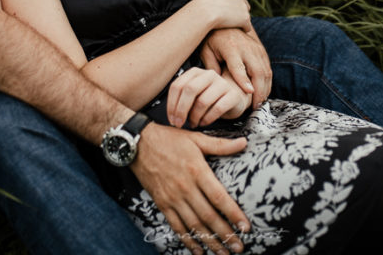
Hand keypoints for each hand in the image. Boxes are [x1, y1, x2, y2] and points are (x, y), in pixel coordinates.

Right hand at [131, 124, 249, 254]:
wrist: (137, 143)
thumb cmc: (169, 139)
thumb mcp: (196, 138)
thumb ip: (220, 144)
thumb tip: (243, 142)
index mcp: (197, 171)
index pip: (219, 198)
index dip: (233, 214)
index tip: (245, 227)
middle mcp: (185, 188)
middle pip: (208, 216)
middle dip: (225, 234)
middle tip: (238, 247)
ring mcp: (172, 198)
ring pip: (194, 225)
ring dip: (209, 241)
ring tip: (223, 253)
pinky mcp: (162, 203)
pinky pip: (176, 226)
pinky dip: (188, 240)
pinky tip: (198, 250)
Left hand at [167, 68, 251, 127]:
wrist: (234, 97)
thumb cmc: (210, 98)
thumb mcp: (194, 94)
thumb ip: (182, 98)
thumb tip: (171, 114)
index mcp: (195, 72)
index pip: (177, 86)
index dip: (171, 104)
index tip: (171, 118)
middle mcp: (209, 75)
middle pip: (189, 90)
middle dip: (181, 110)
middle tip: (179, 123)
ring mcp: (222, 83)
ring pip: (203, 101)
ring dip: (195, 116)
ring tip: (193, 123)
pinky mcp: (233, 95)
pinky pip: (217, 108)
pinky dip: (207, 119)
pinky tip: (203, 123)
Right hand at [193, 0, 251, 31]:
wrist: (204, 12)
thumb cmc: (200, 6)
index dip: (240, 0)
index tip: (235, 7)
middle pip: (246, 5)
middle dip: (241, 12)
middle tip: (233, 19)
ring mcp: (244, 7)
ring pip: (247, 17)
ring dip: (241, 22)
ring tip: (232, 27)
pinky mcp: (245, 18)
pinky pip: (247, 27)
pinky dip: (243, 29)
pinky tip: (237, 32)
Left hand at [201, 27, 271, 107]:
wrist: (227, 19)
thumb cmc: (213, 38)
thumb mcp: (206, 50)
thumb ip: (212, 66)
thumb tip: (219, 84)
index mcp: (231, 48)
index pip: (239, 67)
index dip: (244, 81)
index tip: (248, 93)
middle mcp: (247, 48)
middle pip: (257, 71)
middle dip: (259, 90)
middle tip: (255, 106)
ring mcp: (256, 49)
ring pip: (266, 71)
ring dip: (265, 88)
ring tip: (259, 103)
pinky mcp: (262, 50)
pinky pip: (268, 68)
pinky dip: (267, 82)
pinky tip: (263, 93)